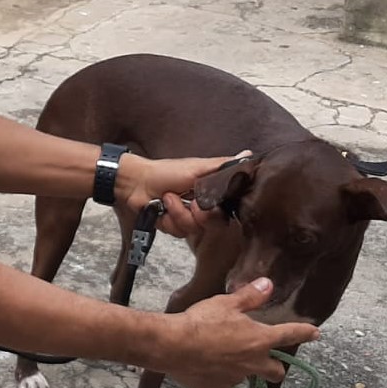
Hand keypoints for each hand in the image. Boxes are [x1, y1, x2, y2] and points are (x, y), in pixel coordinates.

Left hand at [126, 152, 250, 240]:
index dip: (221, 209)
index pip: (229, 209)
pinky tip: (161, 208)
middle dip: (199, 214)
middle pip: (215, 224)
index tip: (212, 203)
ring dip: (178, 213)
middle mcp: (203, 207)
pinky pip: (178, 232)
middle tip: (190, 202)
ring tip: (168, 198)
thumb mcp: (198, 167)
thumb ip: (223, 167)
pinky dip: (168, 220)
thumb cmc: (166, 171)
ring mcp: (188, 218)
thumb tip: (248, 154)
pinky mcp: (174, 227)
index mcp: (212, 193)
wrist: (138, 183)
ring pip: (195, 229)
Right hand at [152, 278, 319, 387]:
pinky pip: (224, 384)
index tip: (315, 333)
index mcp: (259, 340)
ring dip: (242, 369)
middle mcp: (252, 363)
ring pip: (246, 377)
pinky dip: (220, 377)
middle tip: (266, 359)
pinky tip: (206, 366)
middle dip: (276, 368)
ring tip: (223, 357)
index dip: (304, 332)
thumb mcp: (226, 303)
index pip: (289, 335)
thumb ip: (250, 297)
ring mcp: (234, 379)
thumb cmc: (202, 321)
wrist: (173, 346)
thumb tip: (268, 284)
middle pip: (275, 372)